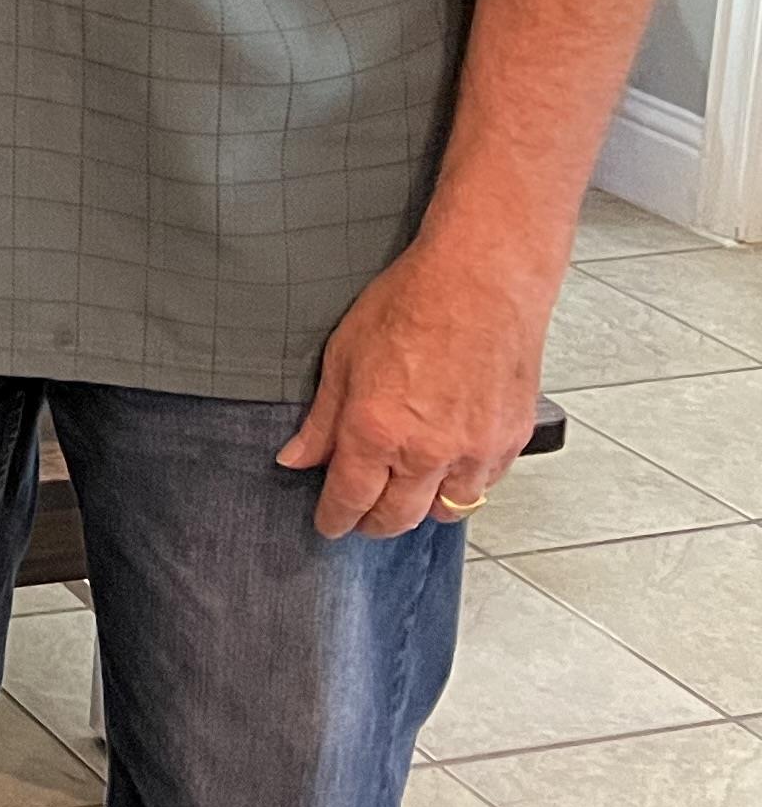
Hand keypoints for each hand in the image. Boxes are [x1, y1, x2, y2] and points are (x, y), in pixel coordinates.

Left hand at [274, 232, 553, 540]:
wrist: (482, 281)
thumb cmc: (410, 304)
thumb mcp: (343, 356)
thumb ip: (322, 420)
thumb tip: (296, 459)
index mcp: (377, 431)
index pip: (350, 499)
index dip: (335, 519)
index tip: (328, 524)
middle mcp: (428, 451)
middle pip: (398, 518)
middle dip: (374, 524)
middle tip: (361, 518)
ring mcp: (476, 450)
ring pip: (446, 510)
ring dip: (421, 509)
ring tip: (404, 494)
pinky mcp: (512, 440)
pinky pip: (484, 486)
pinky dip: (463, 486)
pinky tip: (447, 469)